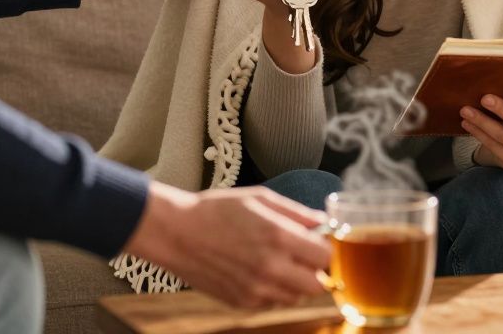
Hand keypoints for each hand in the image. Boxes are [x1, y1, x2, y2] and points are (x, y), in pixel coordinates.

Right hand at [125, 182, 330, 307]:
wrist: (177, 233)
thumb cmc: (216, 210)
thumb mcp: (259, 198)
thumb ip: (296, 212)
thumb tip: (321, 221)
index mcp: (278, 236)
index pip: (325, 256)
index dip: (323, 248)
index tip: (315, 242)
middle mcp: (271, 267)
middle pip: (317, 285)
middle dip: (314, 270)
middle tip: (301, 256)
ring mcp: (256, 289)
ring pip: (296, 297)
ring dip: (295, 283)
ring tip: (278, 263)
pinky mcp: (242, 302)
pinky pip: (273, 304)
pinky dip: (273, 292)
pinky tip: (259, 272)